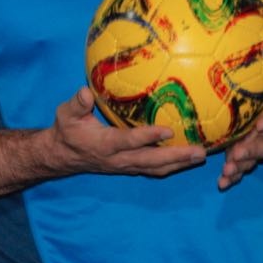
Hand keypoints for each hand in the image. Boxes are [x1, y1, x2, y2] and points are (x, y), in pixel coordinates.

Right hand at [48, 87, 206, 176]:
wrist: (62, 156)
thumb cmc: (67, 131)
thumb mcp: (65, 114)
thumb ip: (77, 103)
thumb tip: (86, 92)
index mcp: (104, 144)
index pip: (129, 141)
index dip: (148, 137)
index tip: (167, 130)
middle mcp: (118, 159)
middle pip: (151, 161)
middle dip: (176, 157)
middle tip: (199, 151)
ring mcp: (125, 166)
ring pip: (155, 169)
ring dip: (179, 164)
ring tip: (200, 156)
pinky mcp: (129, 167)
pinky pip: (153, 170)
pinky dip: (172, 166)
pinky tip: (187, 160)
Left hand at [218, 56, 262, 189]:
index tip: (262, 123)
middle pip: (261, 146)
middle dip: (250, 151)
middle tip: (237, 155)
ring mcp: (259, 150)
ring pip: (250, 160)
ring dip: (239, 167)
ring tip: (227, 173)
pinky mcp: (249, 158)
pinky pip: (241, 169)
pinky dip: (232, 177)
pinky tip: (222, 184)